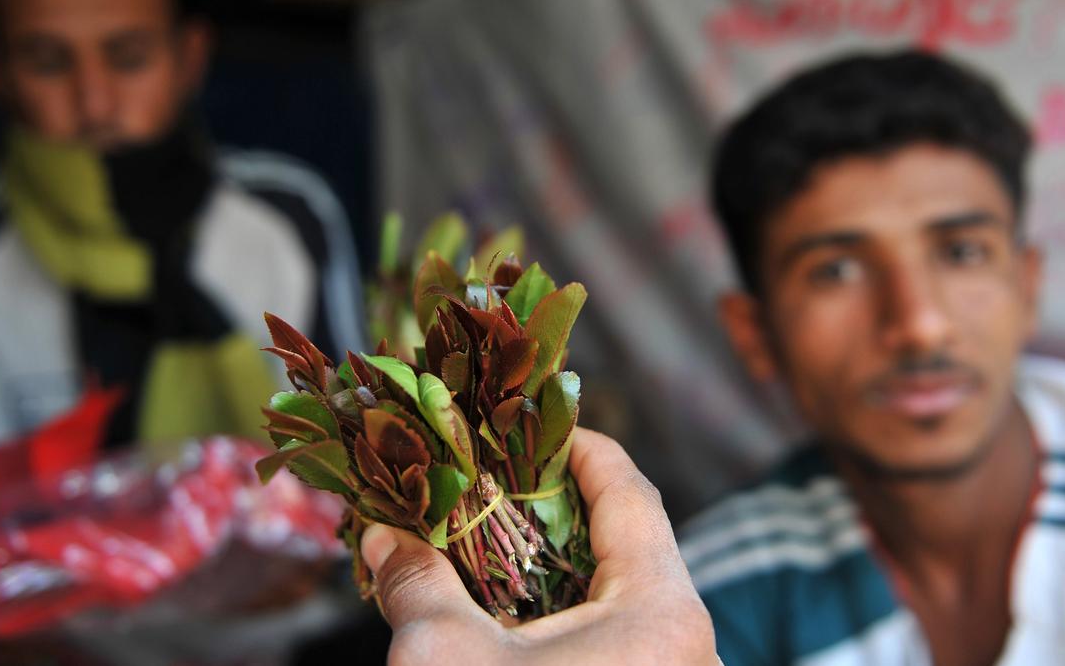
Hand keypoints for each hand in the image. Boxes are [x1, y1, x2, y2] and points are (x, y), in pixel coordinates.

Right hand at [360, 428, 717, 664]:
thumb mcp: (446, 657)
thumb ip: (416, 583)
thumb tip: (380, 535)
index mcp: (661, 612)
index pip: (630, 494)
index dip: (579, 447)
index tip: (534, 423)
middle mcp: (683, 645)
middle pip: (624, 545)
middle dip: (552, 510)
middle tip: (494, 483)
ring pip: (613, 602)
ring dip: (549, 571)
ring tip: (486, 548)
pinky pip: (607, 647)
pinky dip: (556, 623)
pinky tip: (503, 622)